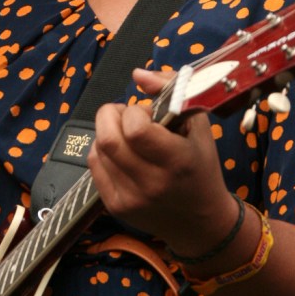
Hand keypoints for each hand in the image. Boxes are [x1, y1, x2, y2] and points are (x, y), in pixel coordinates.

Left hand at [88, 67, 236, 253]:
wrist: (200, 220)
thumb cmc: (201, 166)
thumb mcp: (197, 125)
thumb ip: (170, 91)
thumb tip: (137, 74)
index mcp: (177, 161)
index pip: (136, 129)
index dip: (134, 112)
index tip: (147, 114)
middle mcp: (151, 183)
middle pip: (108, 139)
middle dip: (110, 115)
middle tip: (125, 114)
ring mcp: (130, 198)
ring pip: (97, 150)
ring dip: (107, 133)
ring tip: (126, 134)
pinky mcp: (115, 207)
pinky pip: (94, 167)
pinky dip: (102, 151)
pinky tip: (121, 152)